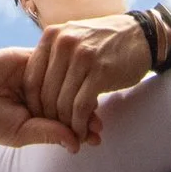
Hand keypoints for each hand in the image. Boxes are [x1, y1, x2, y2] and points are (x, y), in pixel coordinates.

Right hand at [0, 48, 88, 150]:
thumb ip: (48, 134)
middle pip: (70, 100)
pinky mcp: (30, 58)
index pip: (66, 120)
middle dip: (86, 112)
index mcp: (38, 116)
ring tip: (93, 108)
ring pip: (65, 81)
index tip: (97, 137)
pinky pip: (52, 61)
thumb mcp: (20, 133)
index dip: (82, 128)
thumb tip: (77, 144)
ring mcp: (37, 76)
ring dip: (79, 93)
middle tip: (99, 125)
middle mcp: (41, 95)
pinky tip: (79, 79)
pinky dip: (64, 70)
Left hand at [21, 11, 151, 136]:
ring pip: (62, 103)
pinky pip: (81, 107)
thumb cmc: (104, 42)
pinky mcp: (100, 72)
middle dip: (49, 119)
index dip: (33, 104)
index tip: (40, 119)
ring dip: (65, 126)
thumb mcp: (73, 38)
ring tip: (70, 136)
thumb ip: (53, 58)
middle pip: (44, 93)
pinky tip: (82, 132)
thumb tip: (34, 90)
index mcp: (51, 36)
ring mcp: (82, 57)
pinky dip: (79, 124)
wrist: (140, 35)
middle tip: (56, 133)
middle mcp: (63, 44)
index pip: (30, 78)